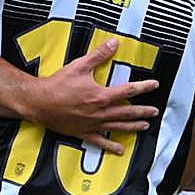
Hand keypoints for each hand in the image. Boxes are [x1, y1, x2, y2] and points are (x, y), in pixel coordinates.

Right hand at [25, 37, 159, 154]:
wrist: (39, 102)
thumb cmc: (58, 85)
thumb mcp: (80, 66)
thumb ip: (99, 55)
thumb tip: (114, 43)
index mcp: (101, 96)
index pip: (128, 91)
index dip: (143, 87)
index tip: (154, 85)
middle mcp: (100, 112)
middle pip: (127, 112)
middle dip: (143, 111)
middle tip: (154, 111)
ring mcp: (92, 124)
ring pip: (118, 127)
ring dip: (133, 126)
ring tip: (144, 126)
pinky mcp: (83, 132)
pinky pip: (100, 141)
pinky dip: (110, 146)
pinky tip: (119, 150)